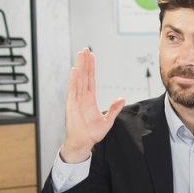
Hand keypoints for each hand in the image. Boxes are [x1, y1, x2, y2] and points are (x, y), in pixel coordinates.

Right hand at [59, 48, 125, 163]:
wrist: (82, 143)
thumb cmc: (91, 134)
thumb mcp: (107, 120)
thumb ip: (114, 109)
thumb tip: (122, 98)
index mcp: (89, 99)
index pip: (91, 79)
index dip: (91, 67)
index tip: (91, 56)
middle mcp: (82, 97)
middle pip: (84, 75)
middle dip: (85, 62)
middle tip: (85, 49)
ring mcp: (76, 100)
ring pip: (78, 79)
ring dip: (79, 66)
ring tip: (80, 54)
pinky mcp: (71, 105)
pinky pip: (72, 90)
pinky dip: (73, 80)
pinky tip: (75, 70)